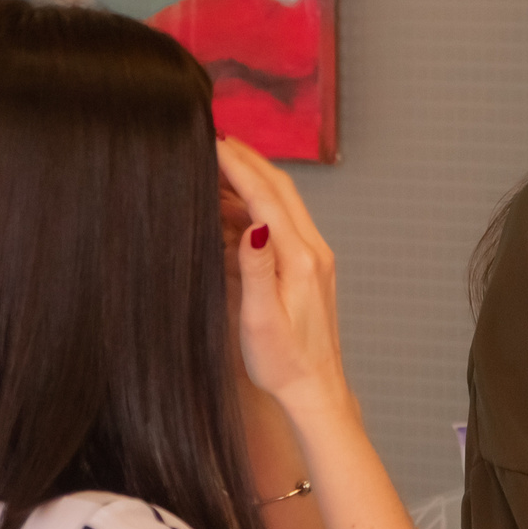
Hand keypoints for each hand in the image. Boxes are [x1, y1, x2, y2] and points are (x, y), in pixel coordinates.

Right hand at [215, 136, 348, 422]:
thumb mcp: (260, 319)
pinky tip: (228, 209)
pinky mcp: (306, 268)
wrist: (315, 390)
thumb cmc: (283, 362)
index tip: (212, 142)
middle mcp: (312, 251)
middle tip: (214, 139)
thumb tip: (250, 225)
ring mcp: (311, 258)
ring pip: (280, 205)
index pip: (267, 198)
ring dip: (250, 182)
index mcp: (300, 259)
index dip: (239, 166)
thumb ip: (254, 269)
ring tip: (214, 166)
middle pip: (279, 190)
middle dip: (248, 161)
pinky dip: (253, 209)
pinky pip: (279, 225)